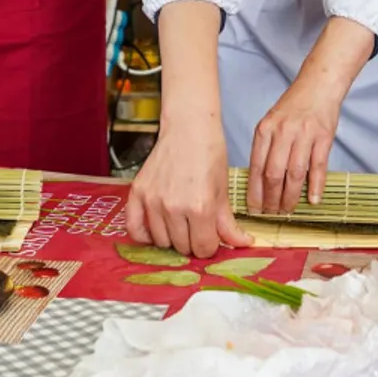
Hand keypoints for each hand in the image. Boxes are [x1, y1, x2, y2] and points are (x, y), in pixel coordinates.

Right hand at [125, 118, 251, 258]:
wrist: (188, 127)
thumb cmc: (209, 154)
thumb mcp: (223, 190)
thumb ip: (228, 224)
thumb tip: (243, 244)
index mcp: (200, 207)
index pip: (203, 248)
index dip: (210, 246)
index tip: (211, 237)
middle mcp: (174, 207)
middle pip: (182, 247)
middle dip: (192, 242)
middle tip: (197, 228)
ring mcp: (153, 201)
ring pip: (161, 241)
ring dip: (172, 238)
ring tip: (180, 224)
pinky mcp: (137, 193)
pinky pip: (134, 228)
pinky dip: (144, 235)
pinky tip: (155, 231)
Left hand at [247, 75, 343, 215]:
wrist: (318, 86)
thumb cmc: (293, 106)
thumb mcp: (271, 122)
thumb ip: (264, 148)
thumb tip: (258, 182)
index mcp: (265, 129)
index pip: (256, 167)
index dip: (254, 192)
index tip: (254, 208)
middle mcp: (283, 132)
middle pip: (274, 174)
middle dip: (271, 199)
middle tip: (271, 213)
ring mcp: (305, 135)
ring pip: (295, 174)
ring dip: (291, 197)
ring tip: (288, 210)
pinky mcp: (324, 138)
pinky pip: (318, 167)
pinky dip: (316, 186)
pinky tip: (313, 200)